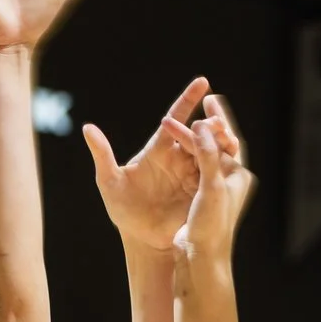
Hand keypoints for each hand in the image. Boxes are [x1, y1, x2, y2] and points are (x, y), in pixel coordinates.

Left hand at [87, 77, 212, 251]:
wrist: (141, 239)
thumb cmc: (122, 209)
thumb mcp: (109, 181)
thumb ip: (102, 154)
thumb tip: (87, 128)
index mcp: (159, 149)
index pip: (176, 119)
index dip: (188, 100)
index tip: (203, 82)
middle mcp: (179, 158)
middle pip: (198, 133)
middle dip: (210, 122)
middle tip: (218, 113)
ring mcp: (193, 174)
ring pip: (211, 151)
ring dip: (221, 140)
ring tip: (227, 131)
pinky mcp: (203, 191)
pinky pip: (216, 174)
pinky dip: (225, 164)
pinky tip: (233, 155)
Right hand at [174, 93, 254, 268]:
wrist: (200, 258)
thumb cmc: (211, 227)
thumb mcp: (210, 188)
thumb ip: (208, 156)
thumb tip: (202, 127)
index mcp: (236, 175)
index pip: (230, 139)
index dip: (220, 118)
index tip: (209, 99)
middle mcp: (228, 179)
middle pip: (217, 143)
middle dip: (206, 124)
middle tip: (200, 101)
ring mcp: (214, 188)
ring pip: (203, 154)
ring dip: (191, 138)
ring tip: (177, 122)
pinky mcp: (199, 196)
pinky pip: (191, 167)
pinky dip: (183, 154)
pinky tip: (173, 146)